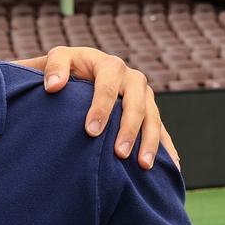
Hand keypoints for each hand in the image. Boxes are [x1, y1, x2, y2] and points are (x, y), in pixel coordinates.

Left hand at [16, 47, 177, 170]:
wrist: (81, 69)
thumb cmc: (67, 68)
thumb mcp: (58, 59)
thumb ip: (53, 68)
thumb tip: (53, 86)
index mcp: (110, 66)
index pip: (108, 87)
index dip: (101, 108)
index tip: (91, 131)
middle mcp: (132, 79)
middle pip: (136, 104)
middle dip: (129, 129)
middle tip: (119, 154)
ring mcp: (144, 95)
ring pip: (153, 118)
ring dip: (150, 142)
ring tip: (144, 165)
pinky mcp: (150, 111)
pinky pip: (161, 129)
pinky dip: (166, 147)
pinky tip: (172, 166)